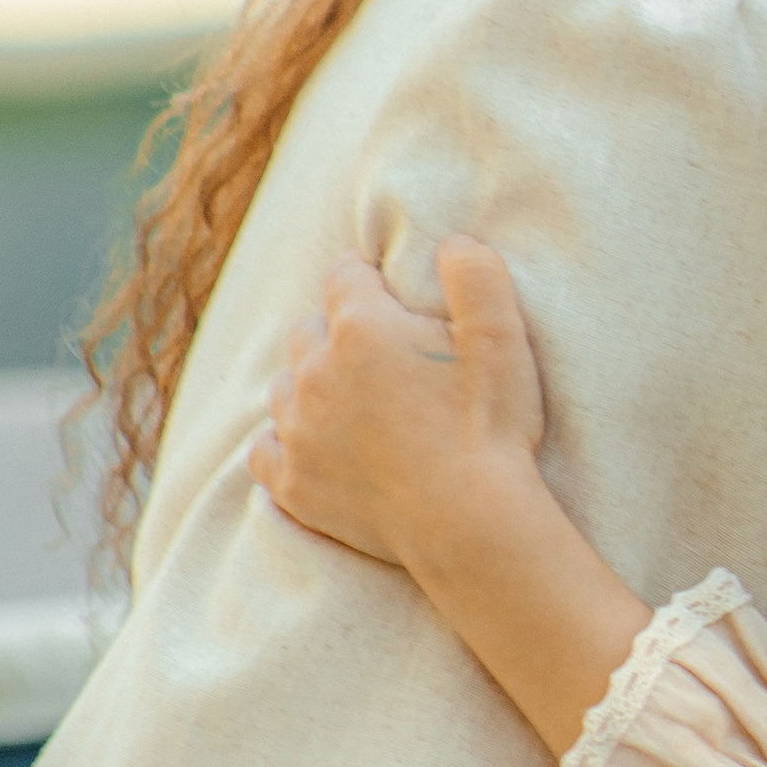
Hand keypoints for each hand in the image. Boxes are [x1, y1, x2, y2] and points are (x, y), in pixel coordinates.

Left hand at [250, 238, 545, 568]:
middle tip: (372, 352)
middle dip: (334, 330)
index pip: (346, 276)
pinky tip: (308, 445)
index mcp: (362, 327)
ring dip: (308, 385)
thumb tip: (453, 243)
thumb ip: (476, 277)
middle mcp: (316, 372)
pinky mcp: (293, 482)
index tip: (380, 289)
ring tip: (344, 399)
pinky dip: (282, 443)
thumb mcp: (502, 339)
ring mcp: (298, 430)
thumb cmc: (490, 429)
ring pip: (284, 387)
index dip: (365, 277)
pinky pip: (264, 449)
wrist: (468, 524)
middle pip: (308, 329)